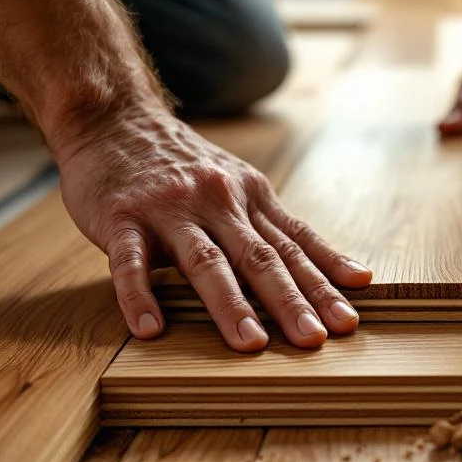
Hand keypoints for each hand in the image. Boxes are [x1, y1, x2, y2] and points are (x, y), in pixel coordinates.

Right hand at [56, 109, 372, 351]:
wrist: (113, 117)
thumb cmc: (183, 165)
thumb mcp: (239, 185)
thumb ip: (277, 229)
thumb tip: (340, 271)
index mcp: (251, 196)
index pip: (295, 246)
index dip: (324, 283)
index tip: (348, 319)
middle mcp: (217, 201)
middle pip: (261, 257)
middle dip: (291, 301)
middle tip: (314, 339)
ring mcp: (168, 209)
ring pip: (206, 261)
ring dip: (231, 305)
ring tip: (252, 344)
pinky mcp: (121, 217)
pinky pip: (130, 261)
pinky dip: (139, 295)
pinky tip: (149, 328)